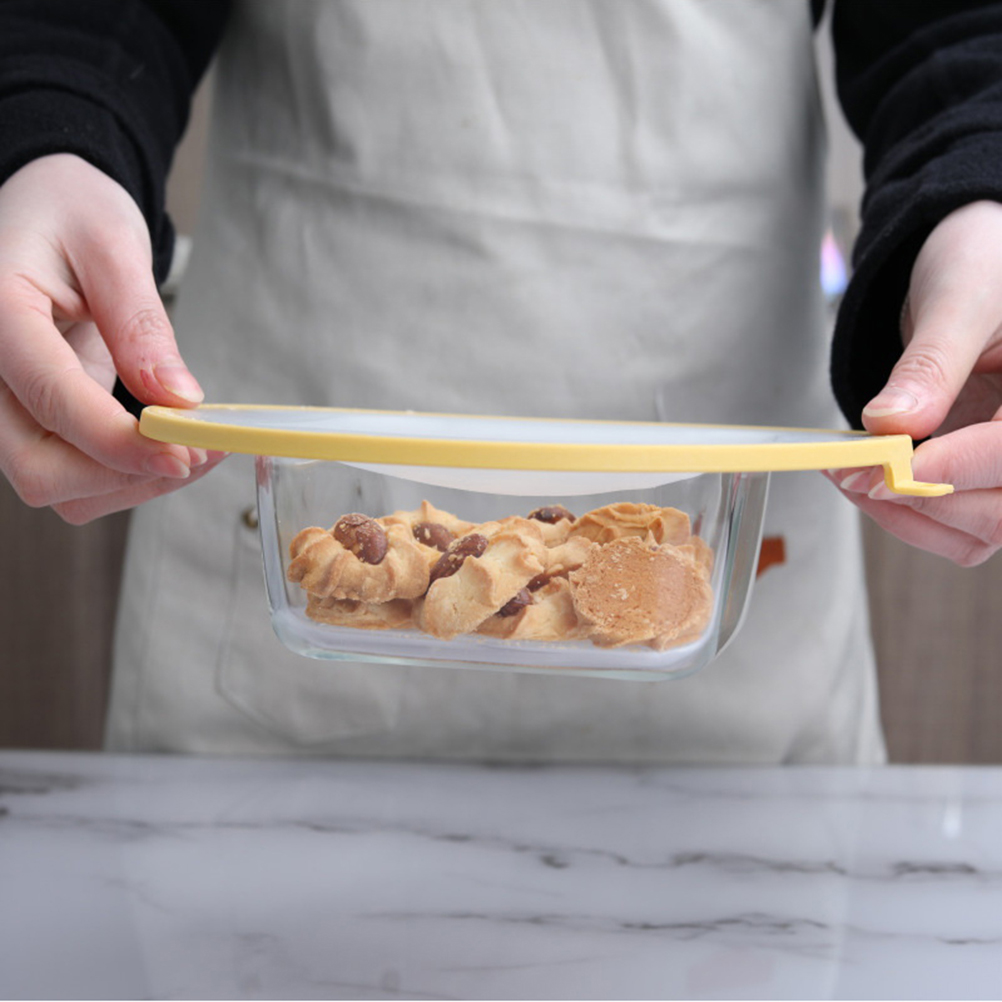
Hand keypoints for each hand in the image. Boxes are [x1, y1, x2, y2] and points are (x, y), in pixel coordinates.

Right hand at [0, 154, 224, 523]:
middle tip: (195, 454)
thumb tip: (178, 399)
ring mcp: (5, 401)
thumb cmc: (69, 212)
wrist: (48, 210)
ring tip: (193, 450)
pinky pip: (72, 473)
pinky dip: (123, 475)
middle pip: (36, 468)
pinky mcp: (33, 418)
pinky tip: (167, 448)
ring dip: (129, 483)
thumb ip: (140, 323)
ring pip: (54, 484)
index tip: (183, 451)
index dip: (119, 441)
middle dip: (122, 475)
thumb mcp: (113, 246)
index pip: (50, 398)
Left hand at [826, 200, 1001, 565]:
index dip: (956, 468)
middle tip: (851, 473)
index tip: (888, 470)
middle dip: (922, 499)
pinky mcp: (987, 481)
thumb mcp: (957, 298)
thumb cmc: (981, 265)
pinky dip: (905, 515)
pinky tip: (863, 481)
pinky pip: (955, 527)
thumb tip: (889, 424)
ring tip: (847, 474)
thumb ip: (929, 365)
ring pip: (976, 532)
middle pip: (1001, 511)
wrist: (973, 268)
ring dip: (905, 516)